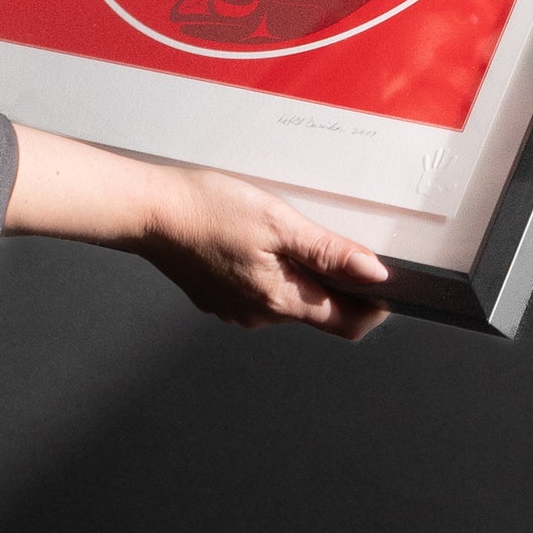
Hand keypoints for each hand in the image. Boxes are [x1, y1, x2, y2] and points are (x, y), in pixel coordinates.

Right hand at [4, 124, 388, 340]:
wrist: (145, 210)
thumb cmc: (206, 209)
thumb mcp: (278, 220)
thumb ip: (328, 250)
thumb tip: (375, 273)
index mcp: (281, 300)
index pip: (348, 322)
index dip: (375, 305)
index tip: (387, 280)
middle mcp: (259, 315)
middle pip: (319, 309)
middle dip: (336, 282)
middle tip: (335, 238)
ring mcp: (235, 309)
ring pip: (288, 299)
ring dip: (300, 273)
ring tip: (286, 231)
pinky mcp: (215, 296)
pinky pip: (258, 290)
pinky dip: (269, 270)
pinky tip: (253, 239)